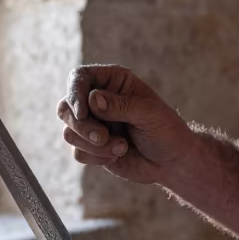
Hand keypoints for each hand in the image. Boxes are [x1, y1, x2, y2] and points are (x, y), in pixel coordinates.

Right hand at [57, 64, 192, 184]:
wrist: (172, 162)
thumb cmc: (165, 130)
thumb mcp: (148, 113)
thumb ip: (120, 105)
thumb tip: (92, 100)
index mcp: (112, 82)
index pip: (79, 78)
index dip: (75, 93)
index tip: (82, 112)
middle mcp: (97, 101)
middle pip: (66, 107)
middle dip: (81, 125)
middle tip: (102, 137)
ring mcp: (93, 125)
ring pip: (69, 132)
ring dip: (93, 144)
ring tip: (120, 147)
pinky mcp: (91, 147)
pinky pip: (77, 152)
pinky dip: (96, 157)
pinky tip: (117, 155)